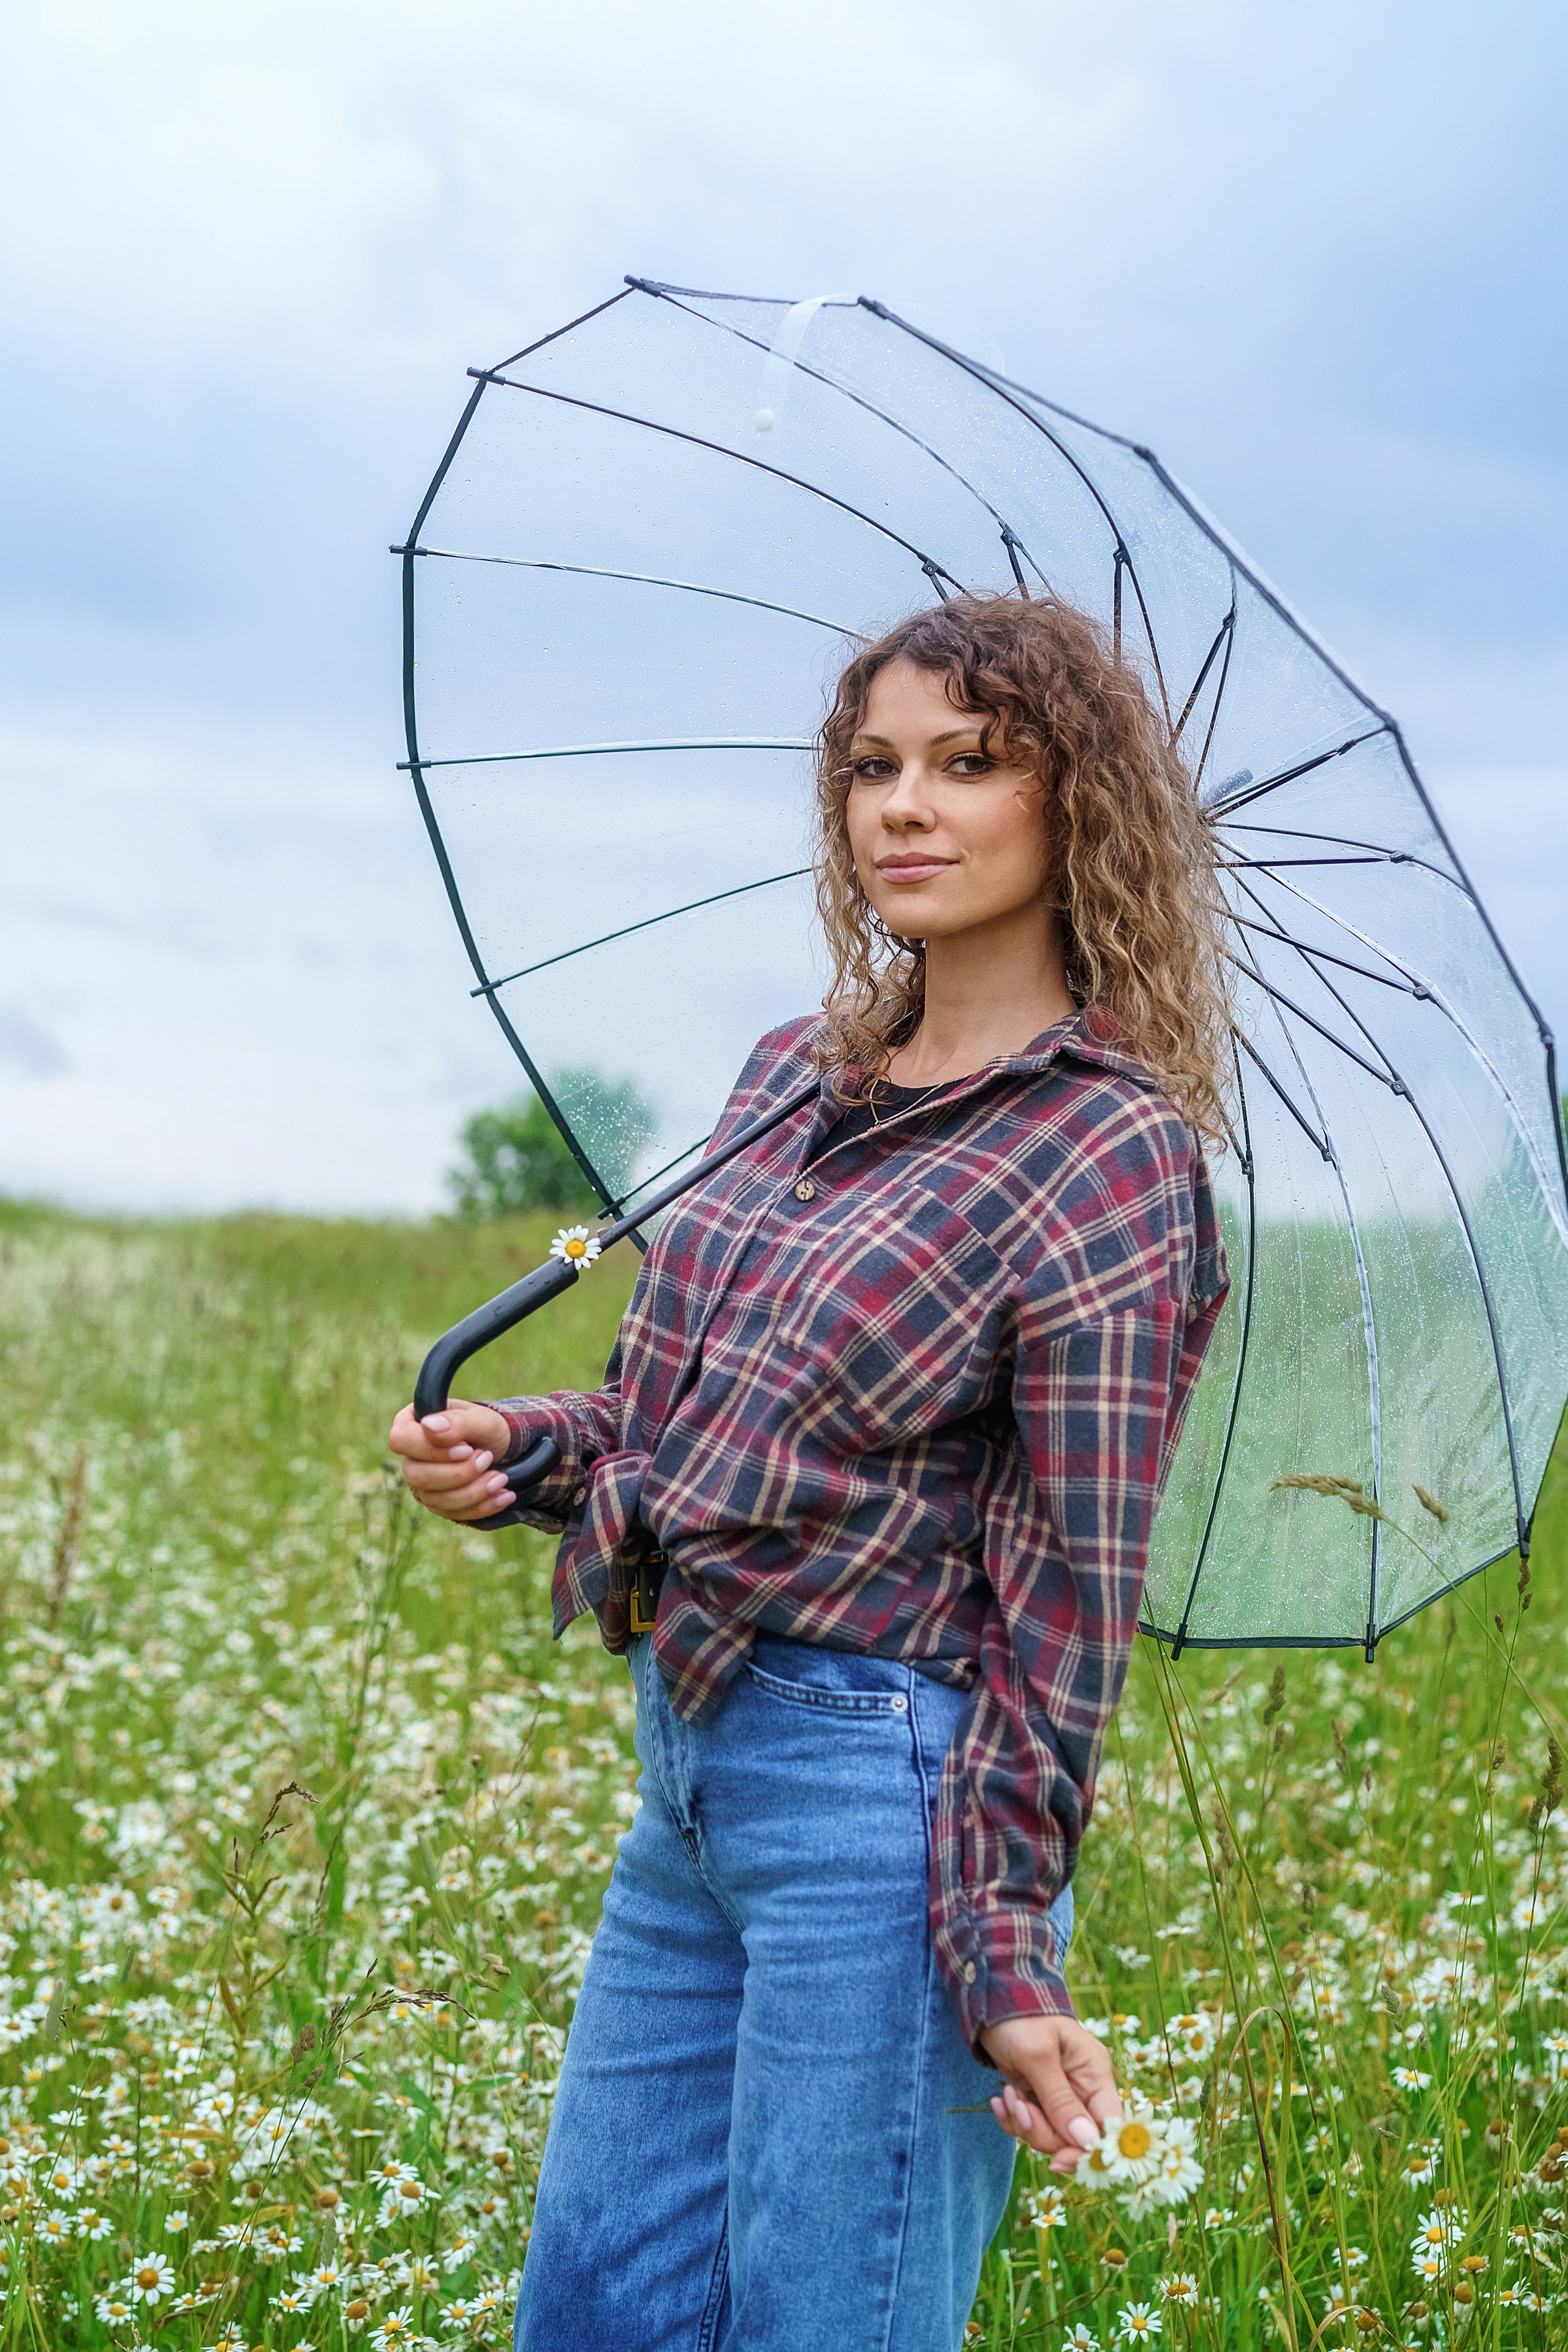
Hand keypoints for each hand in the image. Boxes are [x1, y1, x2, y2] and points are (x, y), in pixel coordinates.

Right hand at [388, 1399, 517, 1521]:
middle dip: (459, 1473)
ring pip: (434, 1499)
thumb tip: (430, 1426)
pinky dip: (482, 1506)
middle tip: (487, 1458)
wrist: (504, 1448)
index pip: (401, 1440)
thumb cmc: (487, 1427)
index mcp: (412, 1424)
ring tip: (500, 1477)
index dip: (431, 1450)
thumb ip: (456, 1422)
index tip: (466, 1449)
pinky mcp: (438, 1503)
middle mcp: (411, 1456)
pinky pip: (453, 1513)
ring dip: (473, 1492)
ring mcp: (422, 1483)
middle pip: (416, 1476)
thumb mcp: (480, 1418)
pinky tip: (504, 1494)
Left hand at [978, 2013, 1120, 2169]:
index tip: (1056, 2159)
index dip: (1088, 2150)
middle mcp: (1083, 2090)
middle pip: (1075, 2139)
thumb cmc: (1020, 2019)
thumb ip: (1060, 2100)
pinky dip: (1013, 2119)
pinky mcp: (1039, 2101)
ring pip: (1051, 2137)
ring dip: (1023, 2123)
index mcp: (1095, 2074)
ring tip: (1006, 2094)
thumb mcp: (1038, 2056)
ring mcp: (1060, 2097)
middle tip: (1020, 2106)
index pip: (1108, 2128)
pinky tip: (1000, 2098)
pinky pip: (1031, 2128)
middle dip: (1042, 2131)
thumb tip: (1087, 2142)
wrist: (992, 2001)